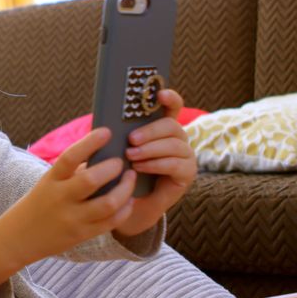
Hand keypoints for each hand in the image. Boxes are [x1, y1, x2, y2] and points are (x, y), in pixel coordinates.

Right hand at [0, 128, 136, 289]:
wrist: (19, 237)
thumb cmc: (40, 202)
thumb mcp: (49, 182)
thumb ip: (73, 170)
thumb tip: (104, 152)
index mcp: (51, 179)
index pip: (70, 157)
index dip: (90, 143)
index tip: (106, 132)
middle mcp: (60, 198)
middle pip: (91, 180)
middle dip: (112, 168)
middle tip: (122, 161)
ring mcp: (72, 218)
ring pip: (107, 203)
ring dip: (125, 189)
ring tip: (130, 178)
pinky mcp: (82, 235)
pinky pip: (110, 222)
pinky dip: (124, 209)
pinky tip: (129, 200)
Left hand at [113, 88, 196, 235]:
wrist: (128, 203)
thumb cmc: (122, 171)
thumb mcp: (118, 148)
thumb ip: (120, 132)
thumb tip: (109, 116)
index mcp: (162, 127)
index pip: (172, 106)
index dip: (170, 98)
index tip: (160, 93)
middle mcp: (178, 138)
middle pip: (171, 125)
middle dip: (151, 130)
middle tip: (131, 139)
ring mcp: (185, 155)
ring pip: (173, 144)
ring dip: (151, 149)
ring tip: (131, 156)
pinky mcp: (187, 173)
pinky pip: (175, 164)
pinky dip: (156, 164)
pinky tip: (140, 167)